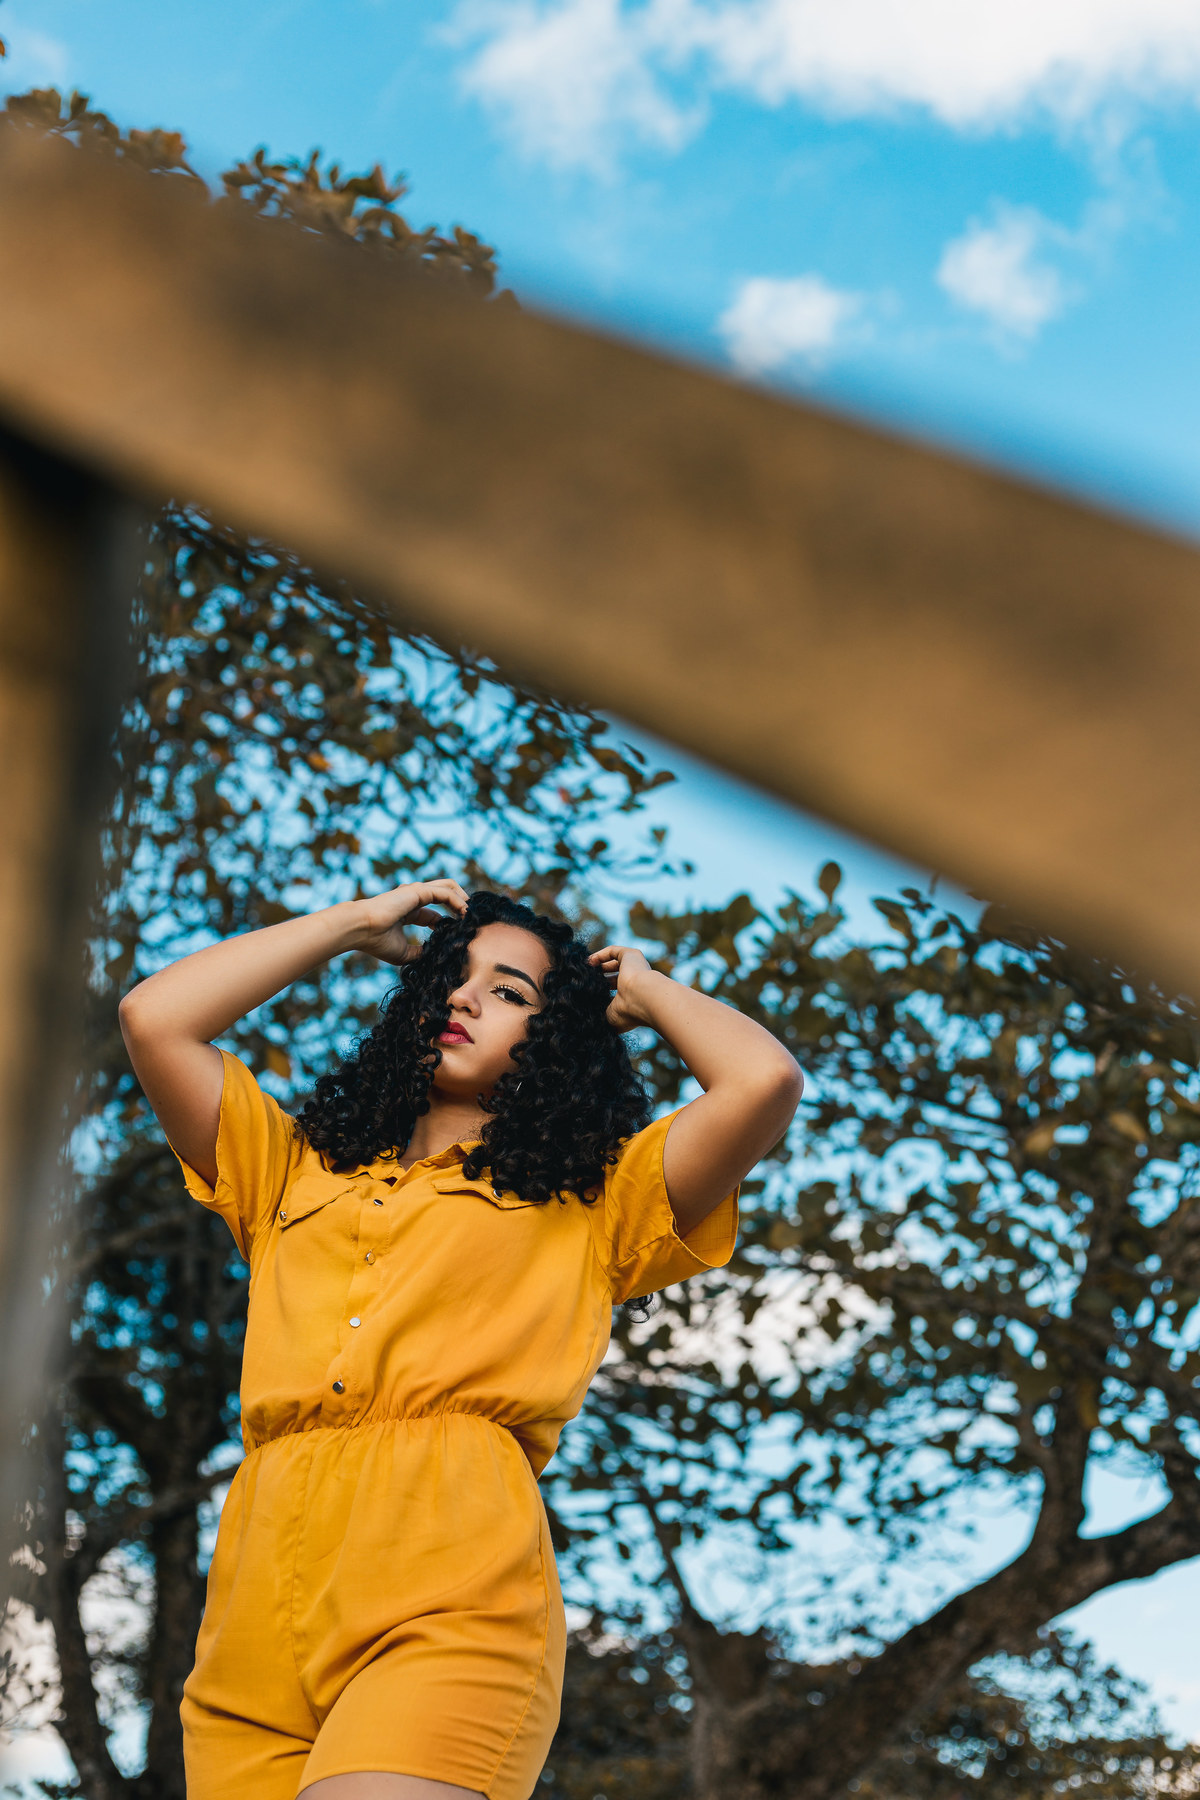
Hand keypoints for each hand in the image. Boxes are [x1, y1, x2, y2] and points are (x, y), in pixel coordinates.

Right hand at [352, 878, 468, 966]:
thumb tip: (433, 957)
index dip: (449, 922)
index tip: (460, 934)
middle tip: (472, 919)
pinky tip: (466, 912)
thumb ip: (419, 952)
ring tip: (474, 913)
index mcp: (408, 912)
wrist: (360, 929)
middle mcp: (413, 899)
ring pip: (447, 887)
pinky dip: (458, 900)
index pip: (434, 914)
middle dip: (460, 904)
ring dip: (463, 898)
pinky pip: (445, 892)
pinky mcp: (418, 891)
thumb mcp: (403, 953)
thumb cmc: (376, 941)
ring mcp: (415, 892)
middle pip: (444, 894)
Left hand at [589, 942, 656, 1031]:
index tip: (586, 995)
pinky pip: (613, 951)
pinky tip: (589, 962)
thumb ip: (600, 1013)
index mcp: (633, 997)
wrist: (643, 998)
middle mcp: (637, 981)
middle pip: (614, 977)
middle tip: (584, 983)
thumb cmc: (627, 1012)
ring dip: (598, 966)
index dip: (601, 992)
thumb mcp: (610, 1017)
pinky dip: (599, 955)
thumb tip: (585, 1014)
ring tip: (584, 972)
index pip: (616, 992)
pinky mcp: (631, 955)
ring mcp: (636, 967)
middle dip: (599, 979)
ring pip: (614, 963)